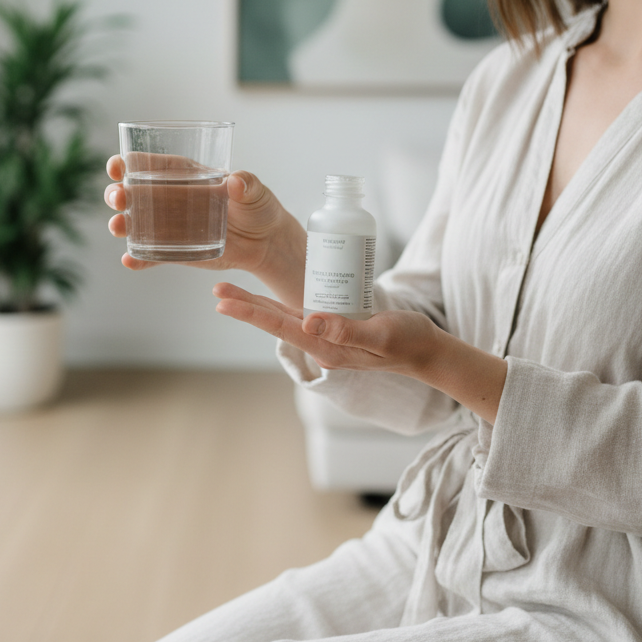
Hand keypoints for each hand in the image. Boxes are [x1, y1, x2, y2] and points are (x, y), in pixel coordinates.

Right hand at [104, 154, 301, 277]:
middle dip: (118, 193)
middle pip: (134, 193)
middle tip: (118, 198)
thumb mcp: (255, 190)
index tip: (117, 166)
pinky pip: (153, 255)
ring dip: (121, 224)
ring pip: (136, 224)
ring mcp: (171, 226)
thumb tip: (236, 182)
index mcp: (185, 175)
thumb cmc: (259, 207)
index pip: (149, 165)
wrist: (266, 242)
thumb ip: (247, 184)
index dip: (128, 163)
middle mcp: (171, 199)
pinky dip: (140, 259)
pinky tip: (129, 261)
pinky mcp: (177, 251)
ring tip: (117, 227)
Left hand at [211, 282, 443, 375]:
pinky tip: (265, 295)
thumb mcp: (382, 335)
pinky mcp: (333, 326)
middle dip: (244, 306)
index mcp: (327, 348)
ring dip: (255, 304)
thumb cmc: (408, 342)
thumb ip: (347, 331)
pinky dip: (278, 302)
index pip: (281, 327)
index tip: (224, 302)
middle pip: (274, 321)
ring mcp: (325, 335)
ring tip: (229, 292)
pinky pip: (299, 312)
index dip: (251, 312)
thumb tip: (308, 323)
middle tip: (216, 290)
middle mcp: (320, 342)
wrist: (425, 351)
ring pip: (283, 316)